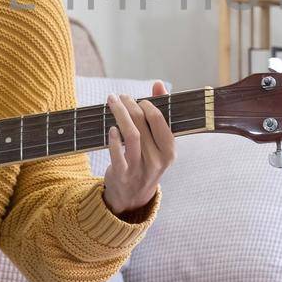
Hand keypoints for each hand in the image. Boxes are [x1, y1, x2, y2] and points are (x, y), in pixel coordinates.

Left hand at [101, 80, 173, 216]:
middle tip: (122, 97)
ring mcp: (140, 169)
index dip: (148, 105)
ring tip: (113, 102)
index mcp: (169, 152)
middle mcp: (157, 161)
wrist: (133, 197)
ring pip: (131, 136)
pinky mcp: (122, 175)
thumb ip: (160, 113)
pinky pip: (117, 153)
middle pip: (143, 124)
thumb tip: (158, 84)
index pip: (160, 121)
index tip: (140, 99)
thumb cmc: (147, 161)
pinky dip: (113, 138)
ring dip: (120, 114)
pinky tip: (111, 127)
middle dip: (131, 105)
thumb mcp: (159, 143)